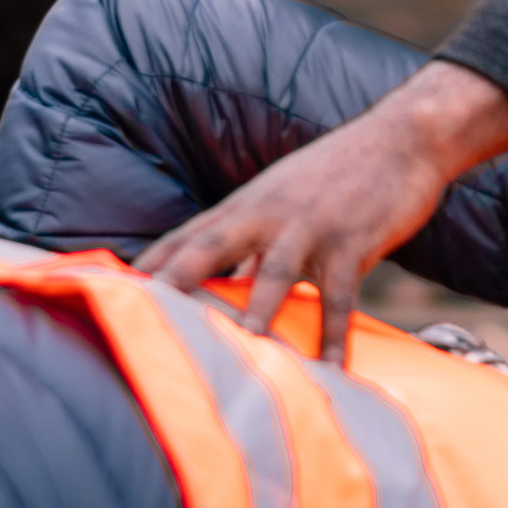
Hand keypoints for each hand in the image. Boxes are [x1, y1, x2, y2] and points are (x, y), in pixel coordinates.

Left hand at [135, 62, 507, 364]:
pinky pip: (340, 293)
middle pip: (207, 248)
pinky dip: (333, 333)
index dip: (146, 265)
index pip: (184, 237)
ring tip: (233, 354)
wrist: (403, 137)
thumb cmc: (338, 176)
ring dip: (251, 313)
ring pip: (272, 272)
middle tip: (135, 318)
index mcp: (245, 205)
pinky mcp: (354, 239)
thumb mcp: (283, 203)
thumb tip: (221, 288)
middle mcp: (267, 212)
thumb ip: (251, 246)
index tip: (104, 292)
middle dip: (170, 284)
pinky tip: (328, 370)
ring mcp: (310, 225)